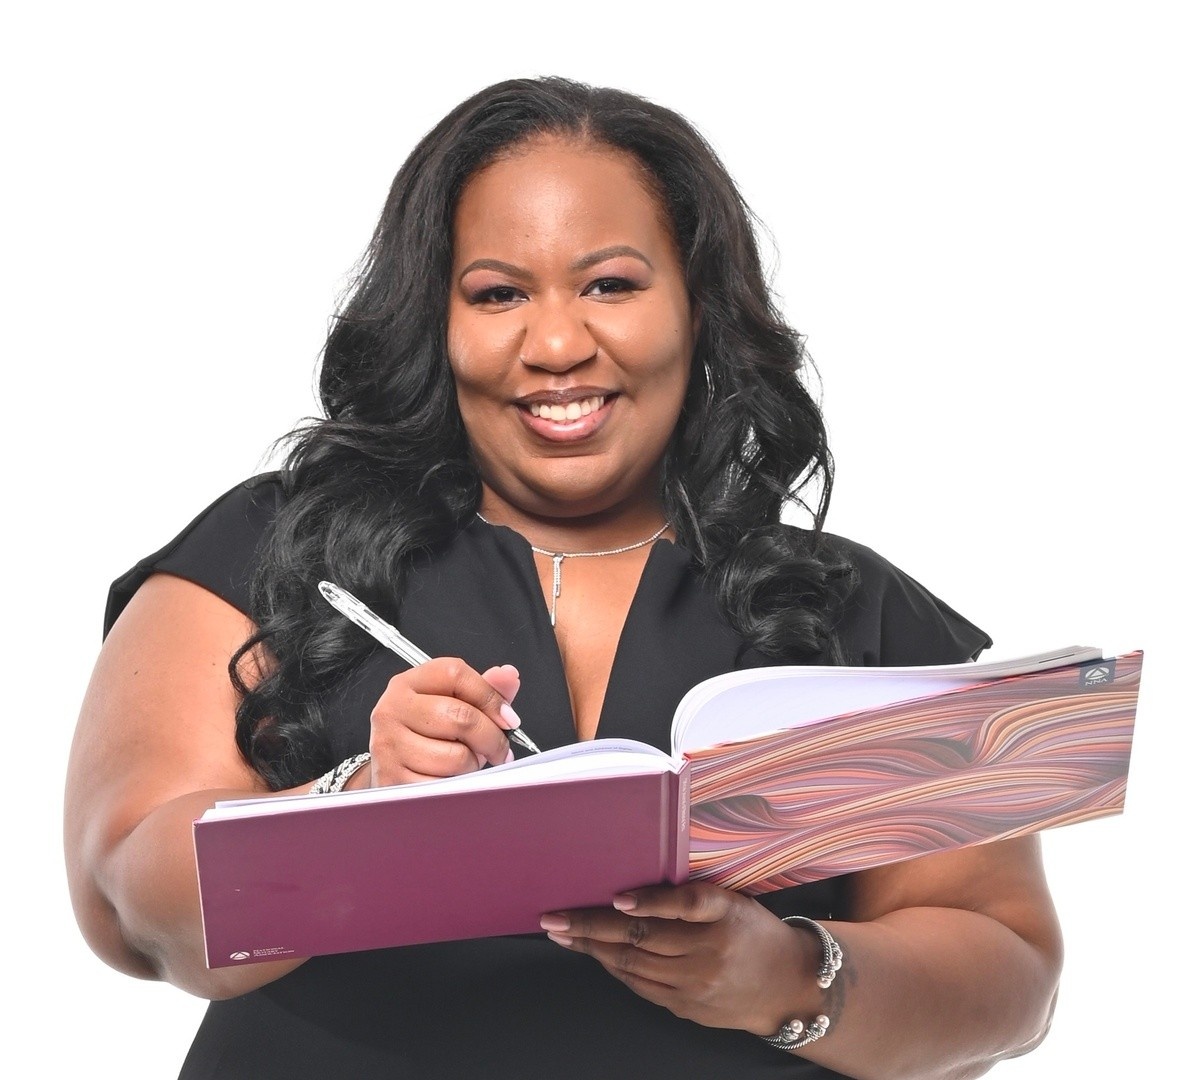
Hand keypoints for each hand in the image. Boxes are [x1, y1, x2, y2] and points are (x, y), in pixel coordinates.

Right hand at [367, 659, 522, 784]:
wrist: (389, 768)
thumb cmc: (425, 733)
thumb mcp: (452, 704)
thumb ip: (484, 689)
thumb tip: (509, 675)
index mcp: (409, 683)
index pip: (456, 674)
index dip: (490, 696)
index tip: (508, 717)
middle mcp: (393, 709)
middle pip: (460, 716)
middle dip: (491, 737)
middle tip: (499, 749)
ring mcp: (389, 744)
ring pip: (455, 756)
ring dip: (473, 764)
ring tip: (467, 762)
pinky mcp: (392, 778)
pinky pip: (443, 785)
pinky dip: (456, 785)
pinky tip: (451, 778)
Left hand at [539, 882, 813, 1035]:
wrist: (789, 988)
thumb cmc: (755, 932)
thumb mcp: (735, 901)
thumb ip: (692, 896)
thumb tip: (633, 892)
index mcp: (726, 915)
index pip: (683, 905)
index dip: (648, 902)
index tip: (616, 898)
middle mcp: (711, 951)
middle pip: (643, 938)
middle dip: (592, 927)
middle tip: (555, 918)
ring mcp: (696, 984)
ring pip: (634, 964)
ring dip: (593, 948)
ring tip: (564, 934)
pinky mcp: (687, 1007)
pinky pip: (641, 986)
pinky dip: (614, 968)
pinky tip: (594, 954)